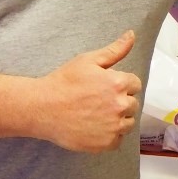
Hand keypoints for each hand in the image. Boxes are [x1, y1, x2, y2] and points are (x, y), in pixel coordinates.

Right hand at [35, 31, 141, 152]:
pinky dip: (109, 135)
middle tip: (98, 101)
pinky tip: (94, 127)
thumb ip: (115, 50)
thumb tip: (132, 34)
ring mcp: (114, 127)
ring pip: (128, 123)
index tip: (105, 88)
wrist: (42, 108)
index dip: (121, 84)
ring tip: (96, 115)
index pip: (135, 84)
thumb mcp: (88, 60)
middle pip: (133, 104)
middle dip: (120, 101)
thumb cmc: (64, 82)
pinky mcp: (106, 143)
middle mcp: (121, 106)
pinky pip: (118, 140)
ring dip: (118, 119)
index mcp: (119, 83)